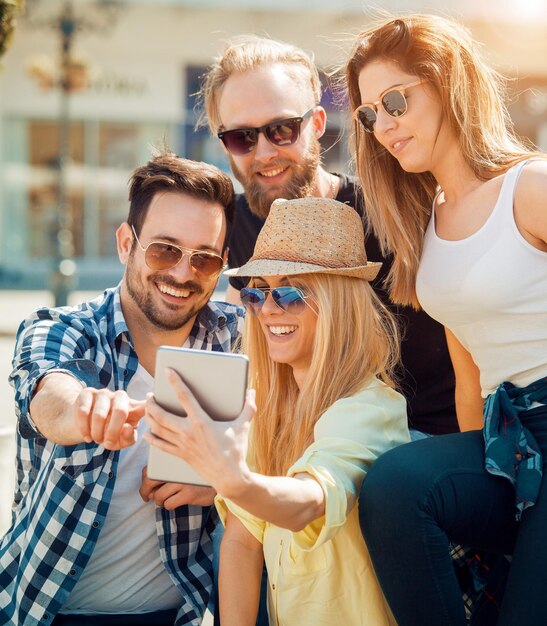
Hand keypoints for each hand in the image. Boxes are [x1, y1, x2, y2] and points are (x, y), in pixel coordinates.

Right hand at [74, 387, 146, 449]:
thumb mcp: (121, 441)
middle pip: (120, 411)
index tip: (152, 409)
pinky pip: (84, 411)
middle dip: (112, 432)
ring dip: (96, 432)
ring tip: (96, 439)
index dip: (150, 406)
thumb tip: (127, 428)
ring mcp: (104, 393)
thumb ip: (129, 438)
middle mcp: (121, 396)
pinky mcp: (87, 393)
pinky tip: (86, 435)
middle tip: (107, 444)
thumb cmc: (109, 433)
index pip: (146, 405)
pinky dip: (84, 428)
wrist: (86, 425)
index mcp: (134, 407)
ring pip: (99, 414)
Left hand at [139, 466, 215, 508]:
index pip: (149, 469)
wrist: (219, 480)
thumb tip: (148, 491)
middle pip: (150, 481)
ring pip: (158, 496)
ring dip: (159, 501)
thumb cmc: (196, 477)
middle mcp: (176, 469)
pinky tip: (174, 503)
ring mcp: (182, 481)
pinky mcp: (189, 493)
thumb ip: (165, 474)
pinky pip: (169, 504)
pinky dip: (168, 506)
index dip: (144, 481)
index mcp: (172, 461)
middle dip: (145, 492)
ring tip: (165, 501)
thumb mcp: (181, 470)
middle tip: (147, 497)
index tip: (146, 489)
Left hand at [144, 368, 255, 495]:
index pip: (185, 396)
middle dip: (152, 403)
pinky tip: (147, 434)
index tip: (167, 371)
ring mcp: (182, 444)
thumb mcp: (243, 426)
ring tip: (147, 409)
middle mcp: (188, 432)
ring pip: (158, 429)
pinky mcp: (181, 455)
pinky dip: (152, 439)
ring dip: (150, 417)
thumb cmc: (236, 451)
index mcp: (201, 422)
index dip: (175, 382)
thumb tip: (251, 392)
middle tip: (150, 395)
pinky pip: (161, 446)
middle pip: (162, 414)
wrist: (230, 477)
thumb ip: (248, 407)